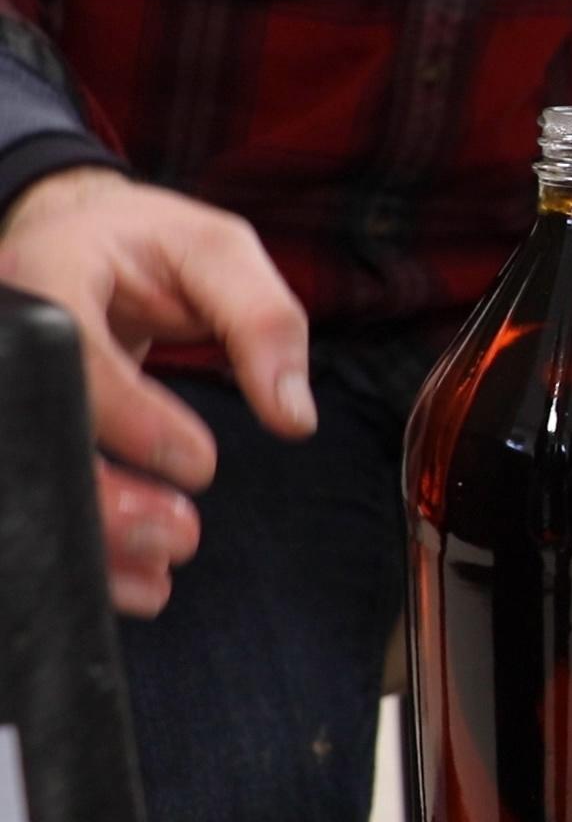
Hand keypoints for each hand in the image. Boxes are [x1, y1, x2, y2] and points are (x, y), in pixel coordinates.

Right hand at [0, 168, 314, 615]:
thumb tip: (293, 415)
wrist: (73, 242)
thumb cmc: (147, 247)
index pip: (72, 355)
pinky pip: (26, 491)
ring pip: (18, 474)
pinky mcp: (15, 426)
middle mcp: (2, 335)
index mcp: (46, 273)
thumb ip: (262, 321)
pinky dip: (78, 548)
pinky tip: (131, 580)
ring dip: (86, 540)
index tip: (201, 464)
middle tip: (181, 535)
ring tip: (160, 571)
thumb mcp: (216, 253)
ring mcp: (2, 382)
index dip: (130, 419)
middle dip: (100, 499)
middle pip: (26, 431)